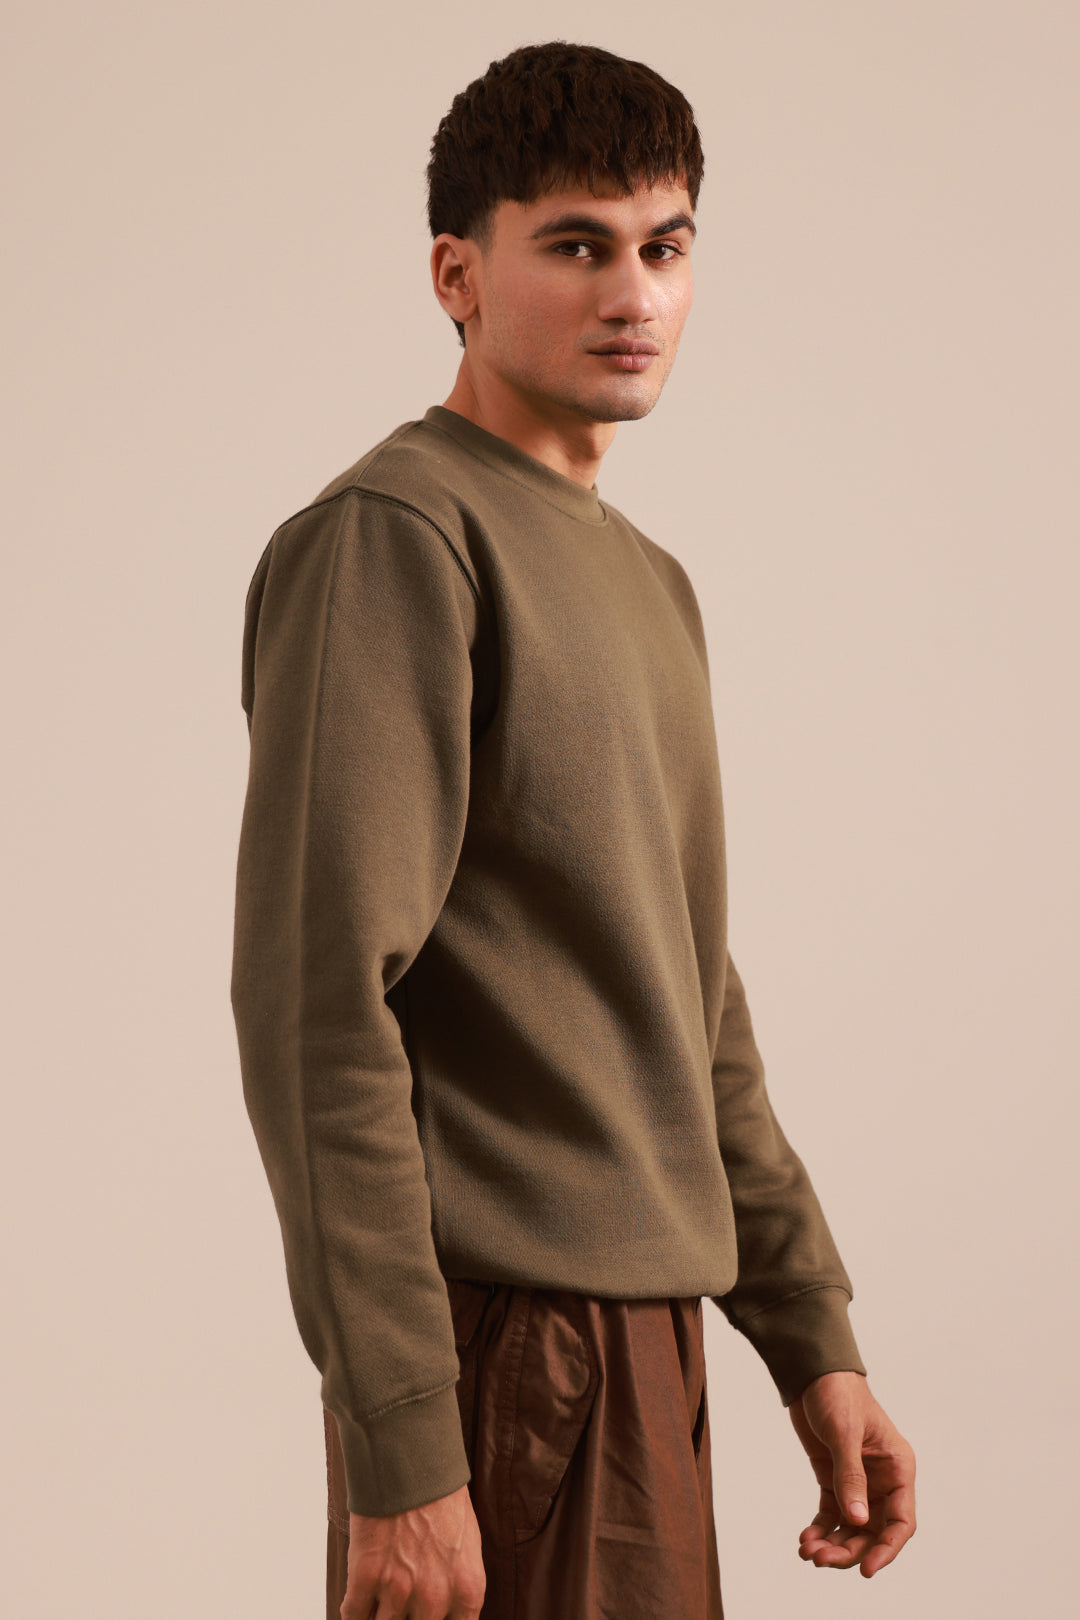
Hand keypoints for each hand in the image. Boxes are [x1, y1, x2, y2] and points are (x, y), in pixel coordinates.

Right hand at [341, 1482, 485, 1618]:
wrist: (411, 1459)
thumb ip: (458, 1586)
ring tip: (378, 1604)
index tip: (423, 1618)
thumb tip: (445, 1612)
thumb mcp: (467, 1545)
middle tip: (399, 1607)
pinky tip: (358, 1604)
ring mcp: (399, 1590)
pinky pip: (353, 1616)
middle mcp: (435, 1597)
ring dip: (379, 1617)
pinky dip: (354, 1613)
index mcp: (467, 1590)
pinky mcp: (366, 1578)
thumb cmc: (442, 1496)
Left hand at [788, 1370, 915, 1577]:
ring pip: (851, 1529)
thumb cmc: (837, 1393)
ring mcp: (858, 1483)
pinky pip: (831, 1516)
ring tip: (808, 1552)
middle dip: (850, 1551)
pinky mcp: (834, 1480)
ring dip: (833, 1545)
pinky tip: (805, 1540)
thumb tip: (858, 1520)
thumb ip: (850, 1476)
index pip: (901, 1521)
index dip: (887, 1549)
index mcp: (898, 1468)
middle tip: (821, 1559)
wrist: (812, 1373)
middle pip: (873, 1532)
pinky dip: (820, 1531)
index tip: (866, 1570)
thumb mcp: (844, 1433)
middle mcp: (882, 1481)